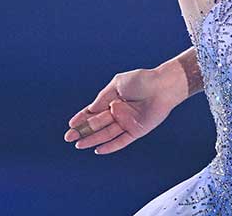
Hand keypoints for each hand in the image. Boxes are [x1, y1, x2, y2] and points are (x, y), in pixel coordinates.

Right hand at [64, 67, 182, 154]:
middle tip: (69, 137)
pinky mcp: (138, 130)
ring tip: (78, 144)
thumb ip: (103, 98)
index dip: (82, 118)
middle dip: (83, 131)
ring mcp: (128, 122)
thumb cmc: (142, 80)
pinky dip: (110, 146)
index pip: (94, 112)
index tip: (71, 124)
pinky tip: (98, 150)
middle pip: (98, 124)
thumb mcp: (117, 85)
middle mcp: (120, 113)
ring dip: (93, 139)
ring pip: (107, 133)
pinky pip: (122, 141)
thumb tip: (90, 110)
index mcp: (114, 100)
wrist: (163, 85)